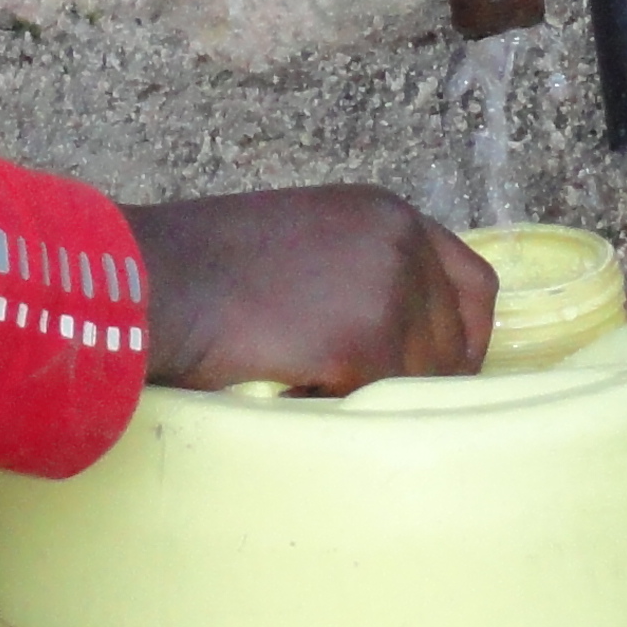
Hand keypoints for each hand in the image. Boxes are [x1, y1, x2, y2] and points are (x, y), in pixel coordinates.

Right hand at [122, 188, 499, 392]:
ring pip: (419, 380)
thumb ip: (356, 271)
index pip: (475, 285)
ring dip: (372, 398)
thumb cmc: (200, 266)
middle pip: (454, 342)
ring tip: (308, 387)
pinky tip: (296, 397)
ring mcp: (388, 287)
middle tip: (353, 398)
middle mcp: (399, 240)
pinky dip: (342, 413)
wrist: (151, 278)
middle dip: (414, 380)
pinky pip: (380, 403)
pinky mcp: (367, 338)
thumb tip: (395, 340)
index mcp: (386, 212)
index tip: (439, 376)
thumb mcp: (300, 241)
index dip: (464, 339)